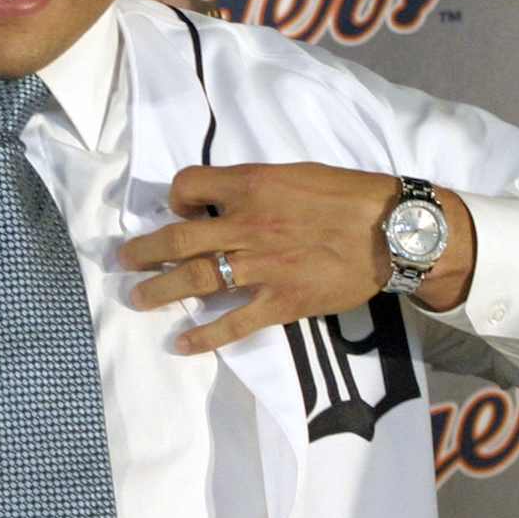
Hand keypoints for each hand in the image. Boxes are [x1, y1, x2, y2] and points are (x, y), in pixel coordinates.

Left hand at [118, 163, 475, 352]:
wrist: (395, 231)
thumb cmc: (349, 196)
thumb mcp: (296, 173)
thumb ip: (256, 185)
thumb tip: (225, 196)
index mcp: (252, 185)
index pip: (188, 185)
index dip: (175, 198)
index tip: (175, 211)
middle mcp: (247, 224)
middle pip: (178, 238)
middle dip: (144, 251)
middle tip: (124, 259)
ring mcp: (262, 266)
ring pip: (195, 278)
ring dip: (159, 290)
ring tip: (137, 298)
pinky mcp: (281, 301)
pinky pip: (233, 323)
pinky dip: (203, 336)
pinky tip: (180, 344)